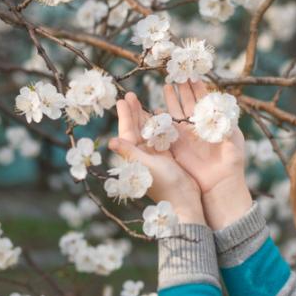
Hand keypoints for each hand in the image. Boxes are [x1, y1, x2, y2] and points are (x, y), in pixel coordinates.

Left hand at [108, 91, 205, 224]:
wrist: (185, 200)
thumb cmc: (165, 184)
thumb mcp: (147, 166)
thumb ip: (130, 152)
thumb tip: (111, 142)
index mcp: (135, 156)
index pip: (127, 132)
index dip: (125, 115)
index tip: (123, 100)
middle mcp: (143, 155)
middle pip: (136, 129)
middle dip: (133, 112)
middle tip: (130, 95)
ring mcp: (155, 156)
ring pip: (147, 131)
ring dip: (145, 117)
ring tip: (141, 101)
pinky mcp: (167, 157)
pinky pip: (160, 137)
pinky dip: (159, 126)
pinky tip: (159, 115)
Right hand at [163, 81, 252, 229]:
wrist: (221, 183)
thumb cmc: (232, 161)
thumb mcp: (233, 137)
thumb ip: (225, 120)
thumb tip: (217, 103)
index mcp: (212, 122)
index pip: (203, 99)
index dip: (198, 86)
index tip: (193, 73)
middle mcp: (198, 126)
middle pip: (188, 102)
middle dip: (183, 88)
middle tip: (177, 73)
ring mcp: (186, 135)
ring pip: (177, 112)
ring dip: (172, 99)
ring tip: (167, 85)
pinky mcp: (177, 145)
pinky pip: (167, 129)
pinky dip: (162, 118)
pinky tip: (157, 108)